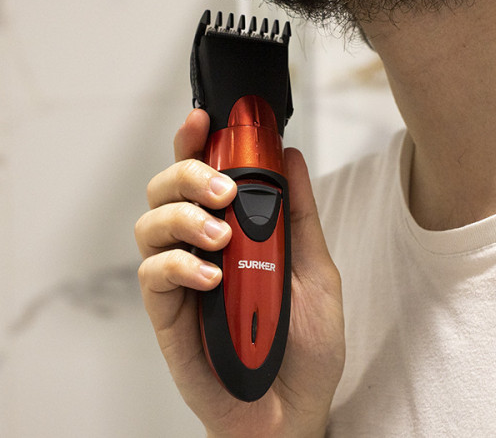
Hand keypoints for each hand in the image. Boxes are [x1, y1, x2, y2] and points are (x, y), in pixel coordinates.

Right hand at [135, 109, 344, 436]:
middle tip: (221, 188)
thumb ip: (297, 214)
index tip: (203, 120)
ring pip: (149, 225)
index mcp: (231, 231)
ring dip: (182, 217)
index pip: (203, 176)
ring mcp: (180, 279)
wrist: (291, 408)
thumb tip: (290, 158)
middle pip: (166, 190)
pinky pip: (153, 276)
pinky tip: (210, 275)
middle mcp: (199, 248)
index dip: (196, 143)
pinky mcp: (166, 314)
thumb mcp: (314, 269)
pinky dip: (179, 266)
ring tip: (220, 235)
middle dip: (188, 174)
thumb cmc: (303, 343)